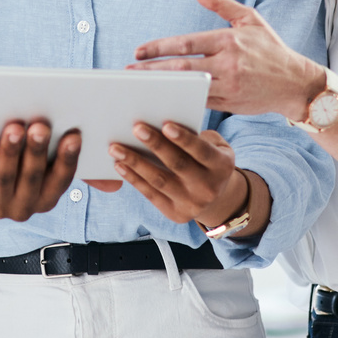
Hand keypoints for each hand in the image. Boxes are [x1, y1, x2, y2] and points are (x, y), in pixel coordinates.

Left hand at [0, 119, 81, 220]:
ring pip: (5, 177)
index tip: (73, 137)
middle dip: (37, 151)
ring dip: (10, 152)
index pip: (61, 179)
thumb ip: (56, 152)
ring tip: (14, 129)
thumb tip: (75, 131)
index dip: (68, 159)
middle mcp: (25, 207)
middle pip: (32, 177)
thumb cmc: (17, 161)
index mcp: (47, 198)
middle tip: (40, 128)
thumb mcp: (39, 163)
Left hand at [111, 122, 243, 226]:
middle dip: (156, 145)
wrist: (216, 198)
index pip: (201, 151)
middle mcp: (209, 187)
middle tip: (136, 128)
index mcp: (222, 166)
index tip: (165, 125)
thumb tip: (161, 124)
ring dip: (135, 162)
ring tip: (115, 148)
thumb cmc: (208, 159)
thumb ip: (196, 135)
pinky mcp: (175, 213)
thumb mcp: (215, 146)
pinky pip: (150, 194)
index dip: (184, 139)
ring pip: (159, 180)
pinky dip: (133, 179)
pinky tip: (119, 165)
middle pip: (178, 164)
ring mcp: (192, 203)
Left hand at [129, 0, 323, 118]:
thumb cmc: (271, 49)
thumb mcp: (250, 19)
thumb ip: (221, 4)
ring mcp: (229, 86)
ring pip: (189, 86)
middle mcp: (228, 63)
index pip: (186, 43)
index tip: (138, 51)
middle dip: (152, 69)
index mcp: (229, 40)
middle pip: (182, 67)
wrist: (296, 84)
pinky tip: (163, 99)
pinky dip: (181, 101)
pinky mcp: (230, 104)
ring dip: (162, 86)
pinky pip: (200, 103)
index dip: (159, 48)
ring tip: (140, 86)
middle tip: (129, 71)